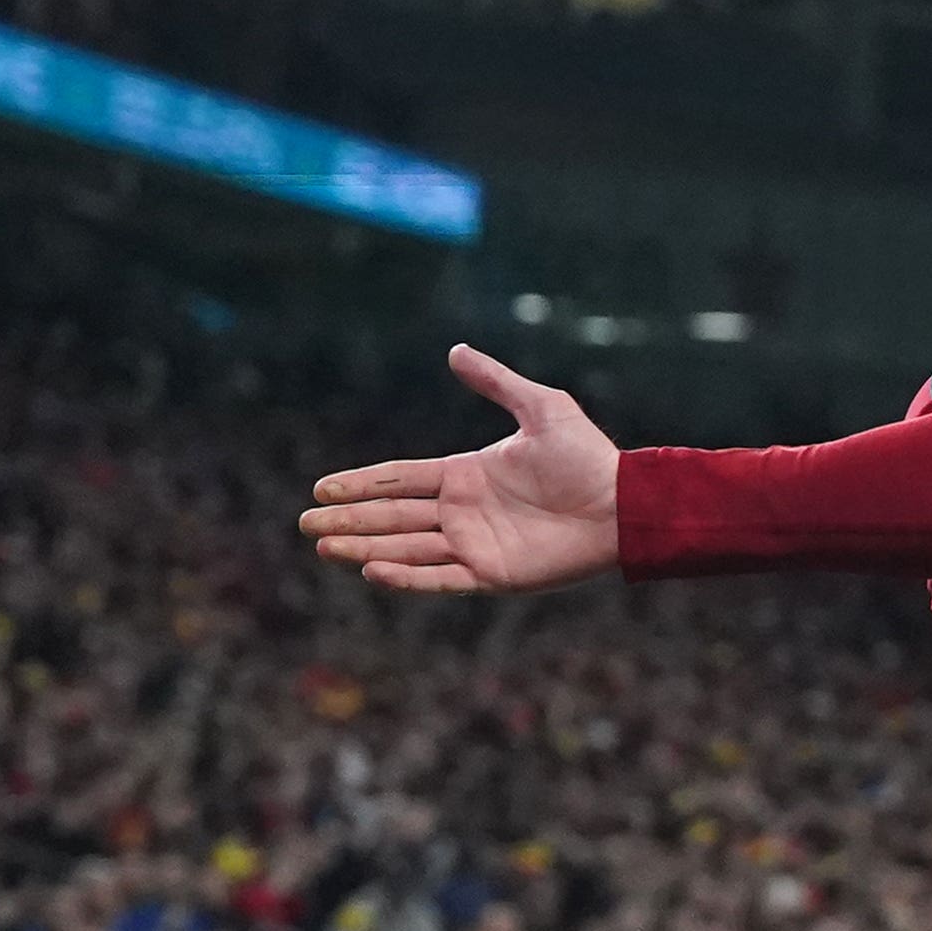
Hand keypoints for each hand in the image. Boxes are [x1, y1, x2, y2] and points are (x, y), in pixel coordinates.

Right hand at [300, 346, 627, 594]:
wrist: (626, 504)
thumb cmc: (589, 457)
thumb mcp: (540, 409)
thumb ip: (496, 383)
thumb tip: (455, 351)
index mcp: (465, 475)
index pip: (399, 479)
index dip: (360, 483)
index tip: (320, 489)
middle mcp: (462, 512)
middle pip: (392, 516)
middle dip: (349, 520)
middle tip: (305, 526)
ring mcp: (475, 545)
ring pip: (406, 548)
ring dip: (365, 547)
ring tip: (325, 547)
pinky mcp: (494, 574)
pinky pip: (441, 578)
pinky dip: (408, 577)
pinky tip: (373, 570)